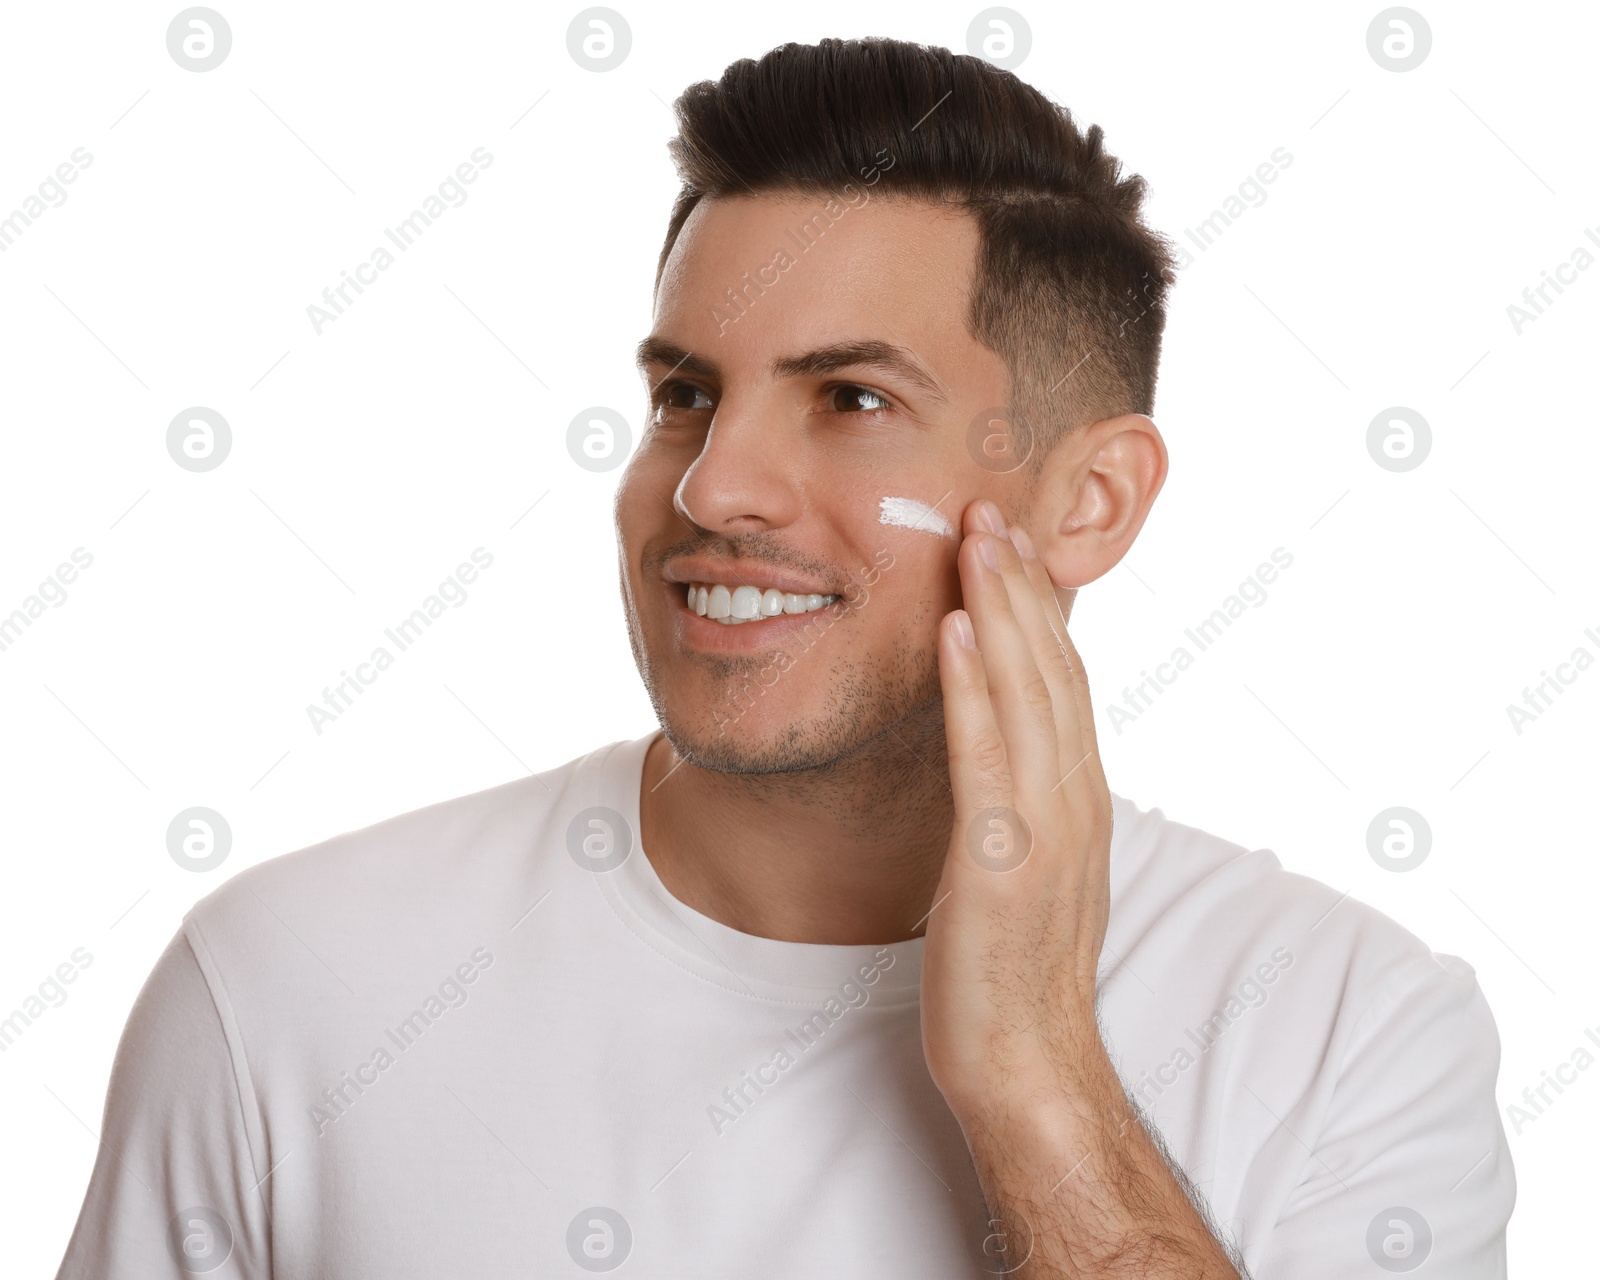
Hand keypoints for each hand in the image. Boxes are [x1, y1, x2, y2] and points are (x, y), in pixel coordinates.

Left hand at [920, 497, 1114, 1121]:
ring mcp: (1043, 829)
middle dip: (1019, 584)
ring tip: (975, 539)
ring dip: (1001, 610)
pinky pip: (986, 757)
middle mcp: (1073, 799)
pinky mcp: (999, 862)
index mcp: (1078, 796)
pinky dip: (973, 688)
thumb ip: (1023, 799)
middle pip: (1052, 668)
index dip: (1037, 606)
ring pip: (1027, 694)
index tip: (1007, 543)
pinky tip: (955, 631)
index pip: (1064, 679)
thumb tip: (1000, 750)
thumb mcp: (1029, 863)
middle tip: (988, 508)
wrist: (1027, 1060)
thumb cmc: (1015, 967)